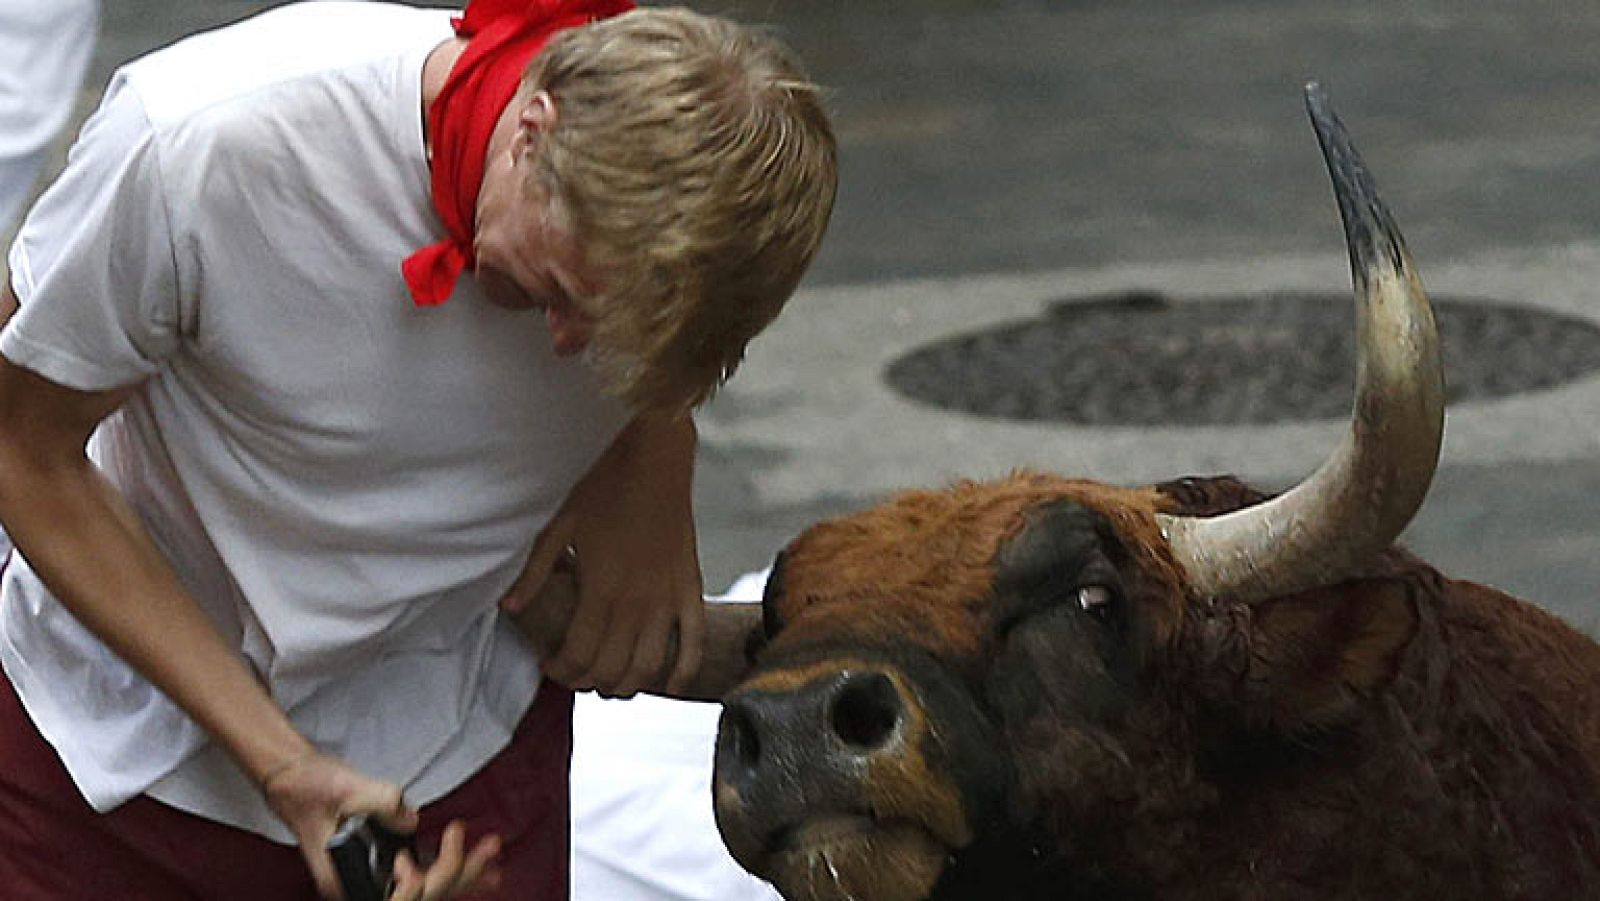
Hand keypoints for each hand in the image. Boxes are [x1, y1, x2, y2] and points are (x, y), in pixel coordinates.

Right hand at [262, 751, 500, 899]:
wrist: (297, 780)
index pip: (397, 898)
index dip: (415, 884)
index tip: (408, 856)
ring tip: (496, 861)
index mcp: (345, 879)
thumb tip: (412, 817)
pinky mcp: (389, 862)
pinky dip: (456, 868)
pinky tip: (483, 865)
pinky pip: (427, 873)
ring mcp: (379, 876)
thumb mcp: (344, 788)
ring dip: (466, 874)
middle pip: (424, 895)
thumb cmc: (311, 789)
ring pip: (430, 889)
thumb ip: (379, 800)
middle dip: (461, 873)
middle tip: (489, 847)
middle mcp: (364, 885)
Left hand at [501, 414, 705, 696]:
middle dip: (588, 683)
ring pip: (649, 666)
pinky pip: (693, 643)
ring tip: (610, 682)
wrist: (656, 459)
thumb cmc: (604, 487)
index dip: (562, 671)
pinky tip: (669, 687)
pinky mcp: (690, 589)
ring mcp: (667, 598)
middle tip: (575, 675)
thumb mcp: (560, 526)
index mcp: (600, 588)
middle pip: (612, 669)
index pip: (579, 655)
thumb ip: (535, 572)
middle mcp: (636, 601)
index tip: (550, 665)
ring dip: (628, 686)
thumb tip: (510, 609)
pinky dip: (683, 672)